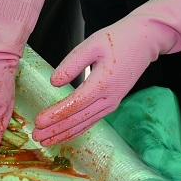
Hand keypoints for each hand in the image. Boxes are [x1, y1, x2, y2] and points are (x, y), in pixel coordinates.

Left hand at [32, 0, 180, 145]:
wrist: (144, 41)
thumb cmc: (117, 38)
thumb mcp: (92, 44)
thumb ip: (72, 63)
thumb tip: (54, 83)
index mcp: (103, 83)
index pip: (74, 104)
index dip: (55, 115)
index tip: (38, 122)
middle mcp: (109, 98)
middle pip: (78, 119)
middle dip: (56, 130)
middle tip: (36, 137)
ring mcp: (112, 102)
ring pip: (85, 123)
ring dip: (64, 133)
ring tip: (45, 142)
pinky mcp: (112, 102)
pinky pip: (92, 120)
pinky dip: (77, 129)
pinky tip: (65, 134)